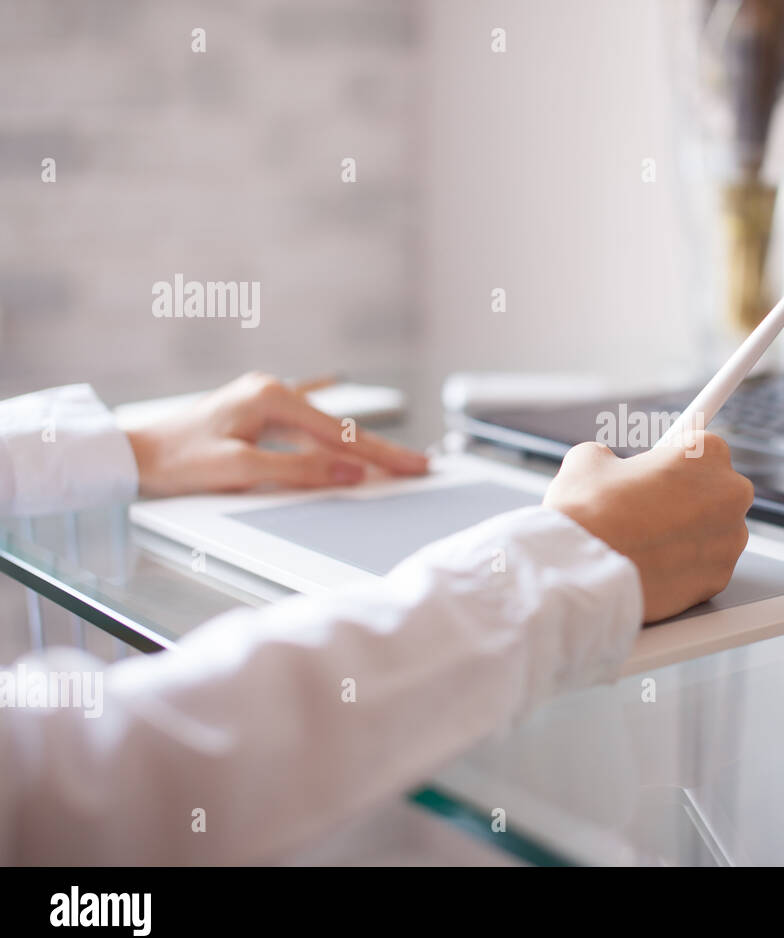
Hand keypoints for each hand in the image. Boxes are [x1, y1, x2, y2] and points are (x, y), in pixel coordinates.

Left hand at [125, 373, 428, 496]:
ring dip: (360, 445)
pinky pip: (305, 424)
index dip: (381, 455)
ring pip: (326, 429)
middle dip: (382, 450)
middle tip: (421, 465)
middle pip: (340, 429)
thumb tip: (351, 473)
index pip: (341, 434)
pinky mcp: (257, 414)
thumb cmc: (177, 461)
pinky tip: (339, 387)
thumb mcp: (240, 470)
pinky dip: (329, 427)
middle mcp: (273, 393)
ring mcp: (265, 401)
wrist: (131, 454)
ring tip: (395, 458)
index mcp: (272, 399)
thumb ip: (299, 472)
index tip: (414, 466)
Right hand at [542, 434, 753, 622]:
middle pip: (716, 491)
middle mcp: (731, 492)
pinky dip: (685, 567)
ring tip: (646, 541)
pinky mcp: (721, 579)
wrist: (585, 573)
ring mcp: (731, 540)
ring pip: (715, 532)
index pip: (702, 450)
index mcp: (707, 451)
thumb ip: (613, 459)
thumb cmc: (590, 511)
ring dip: (689, 535)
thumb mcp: (590, 460)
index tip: (664, 472)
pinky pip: (706, 567)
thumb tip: (607, 466)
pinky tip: (654, 564)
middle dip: (689, 499)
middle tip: (650, 509)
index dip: (676, 463)